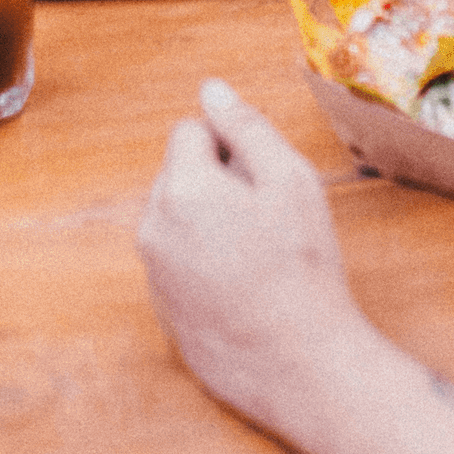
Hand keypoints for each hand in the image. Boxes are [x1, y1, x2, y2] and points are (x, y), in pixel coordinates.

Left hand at [137, 80, 369, 434]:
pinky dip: (207, 262)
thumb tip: (212, 90)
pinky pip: (181, 261)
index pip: (191, 131)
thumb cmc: (300, 269)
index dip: (233, 146)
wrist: (297, 364)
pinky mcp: (163, 309)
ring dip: (212, 222)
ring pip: (180, 218)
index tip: (265, 180)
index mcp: (180, 190)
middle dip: (219, 182)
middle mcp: (153, 229)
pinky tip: (246, 285)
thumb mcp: (289, 180)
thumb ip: (246, 127)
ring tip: (259, 255)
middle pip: (181, 174)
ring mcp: (154, 273)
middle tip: (268, 218)